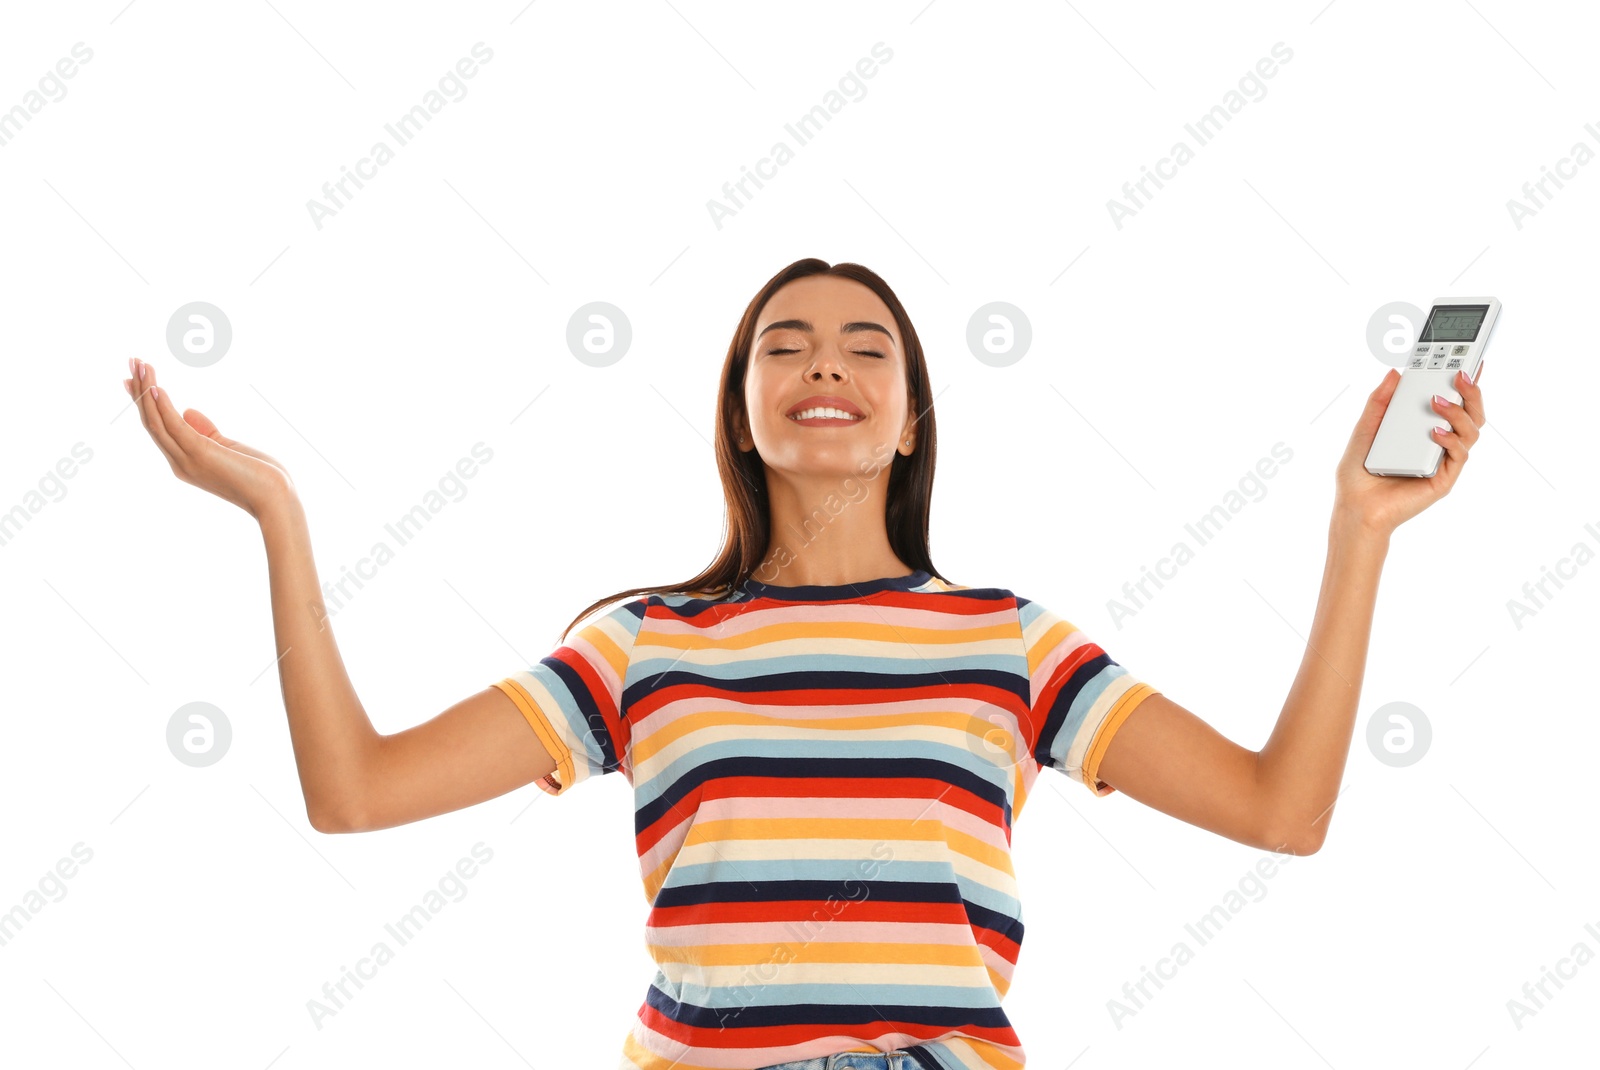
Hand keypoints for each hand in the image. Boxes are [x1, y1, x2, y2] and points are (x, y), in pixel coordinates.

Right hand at [122, 358, 295, 518]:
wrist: (276, 500)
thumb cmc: (259, 477)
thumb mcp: (228, 448)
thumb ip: (206, 431)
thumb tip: (187, 411)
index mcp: (184, 461)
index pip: (156, 428)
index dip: (143, 403)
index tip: (131, 380)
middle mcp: (179, 462)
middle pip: (150, 422)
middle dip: (139, 391)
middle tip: (131, 362)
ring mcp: (187, 459)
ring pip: (156, 421)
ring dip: (147, 391)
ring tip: (140, 364)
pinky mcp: (200, 453)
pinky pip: (174, 426)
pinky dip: (163, 406)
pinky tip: (157, 387)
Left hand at [1334, 362, 1485, 537]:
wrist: (1354, 507)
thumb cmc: (1358, 473)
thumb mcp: (1365, 429)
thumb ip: (1380, 402)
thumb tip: (1394, 373)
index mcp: (1424, 429)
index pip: (1453, 401)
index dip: (1466, 381)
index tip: (1470, 359)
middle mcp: (1439, 442)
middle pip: (1471, 413)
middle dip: (1471, 391)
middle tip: (1460, 374)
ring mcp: (1443, 460)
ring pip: (1471, 431)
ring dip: (1458, 412)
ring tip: (1438, 402)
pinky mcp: (1443, 479)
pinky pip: (1459, 455)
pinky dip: (1450, 440)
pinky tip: (1434, 432)